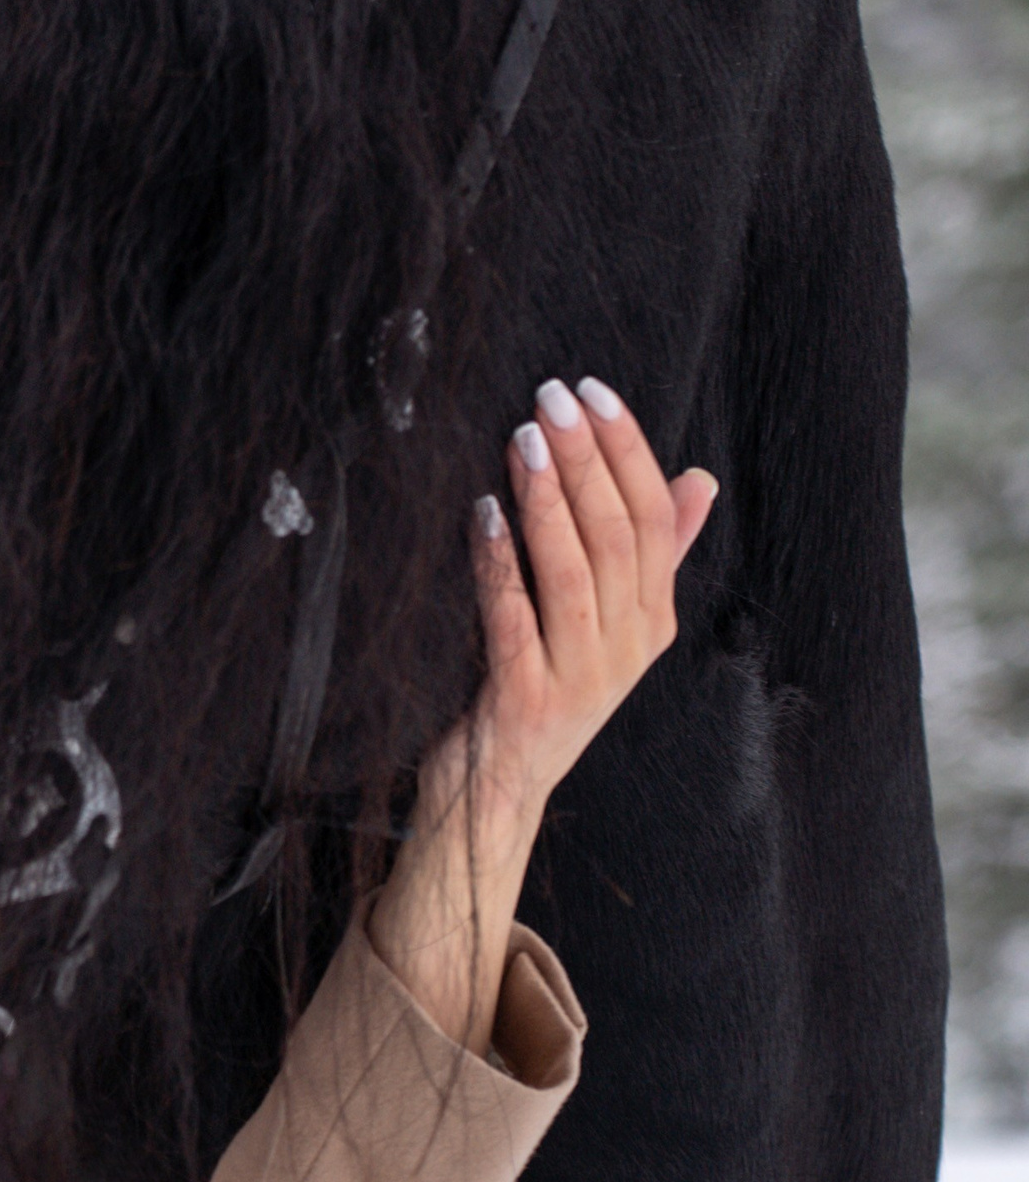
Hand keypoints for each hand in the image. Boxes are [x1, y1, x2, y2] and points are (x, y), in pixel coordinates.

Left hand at [432, 373, 717, 836]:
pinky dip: (498, 563)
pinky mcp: (526, 702)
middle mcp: (627, 648)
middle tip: (550, 398)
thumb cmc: (543, 686)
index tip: (593, 391)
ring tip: (520, 439)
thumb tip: (699, 480)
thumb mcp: (606, 622)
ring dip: (547, 499)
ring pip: (574, 572)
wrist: (498, 790)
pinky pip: (513, 620)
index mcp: (652, 619)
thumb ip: (653, 555)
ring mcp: (580, 678)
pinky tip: (482, 514)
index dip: (628, 450)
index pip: (656, 519)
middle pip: (618, 536)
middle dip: (586, 459)